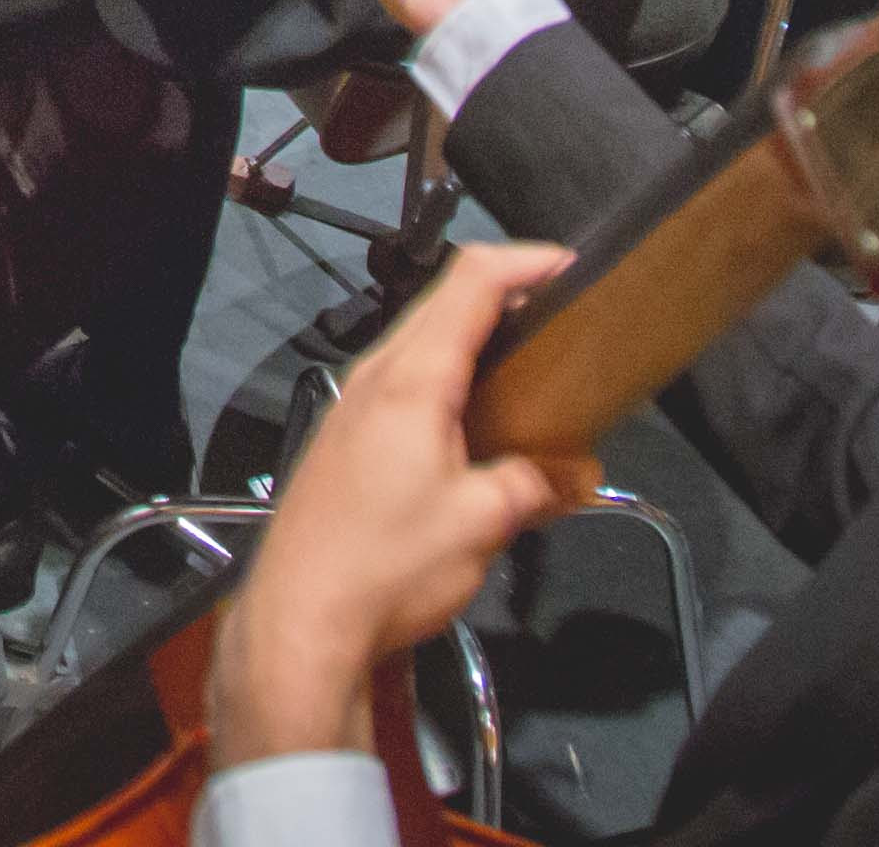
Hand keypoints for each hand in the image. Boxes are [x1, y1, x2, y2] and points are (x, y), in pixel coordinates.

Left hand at [202, 240, 595, 765]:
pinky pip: (403, 384)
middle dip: (505, 296)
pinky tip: (475, 419)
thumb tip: (578, 475)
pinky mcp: (345, 440)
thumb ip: (534, 486)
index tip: (573, 266)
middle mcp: (375, 376)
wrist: (300, 618)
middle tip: (564, 316)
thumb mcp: (481, 524)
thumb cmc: (387, 564)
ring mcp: (353, 405)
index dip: (524, 261)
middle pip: (442, 304)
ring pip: (419, 344)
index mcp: (411, 378)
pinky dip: (447, 379)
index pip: (470, 282)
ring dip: (474, 341)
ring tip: (530, 365)